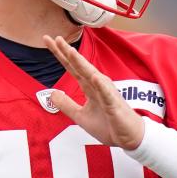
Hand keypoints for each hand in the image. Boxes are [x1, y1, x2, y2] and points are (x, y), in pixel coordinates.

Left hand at [42, 35, 143, 149]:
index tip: (48, 41)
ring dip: (82, 63)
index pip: (72, 67)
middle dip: (68, 52)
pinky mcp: (114, 105)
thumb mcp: (80, 116)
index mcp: (89, 87)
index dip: (60, 55)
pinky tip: (94, 77)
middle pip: (80, 66)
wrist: (128, 138)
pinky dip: (101, 86)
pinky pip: (107, 94)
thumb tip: (51, 93)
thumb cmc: (108, 125)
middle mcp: (97, 85)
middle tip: (56, 38)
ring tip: (70, 51)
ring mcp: (106, 93)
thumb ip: (66, 104)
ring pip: (92, 75)